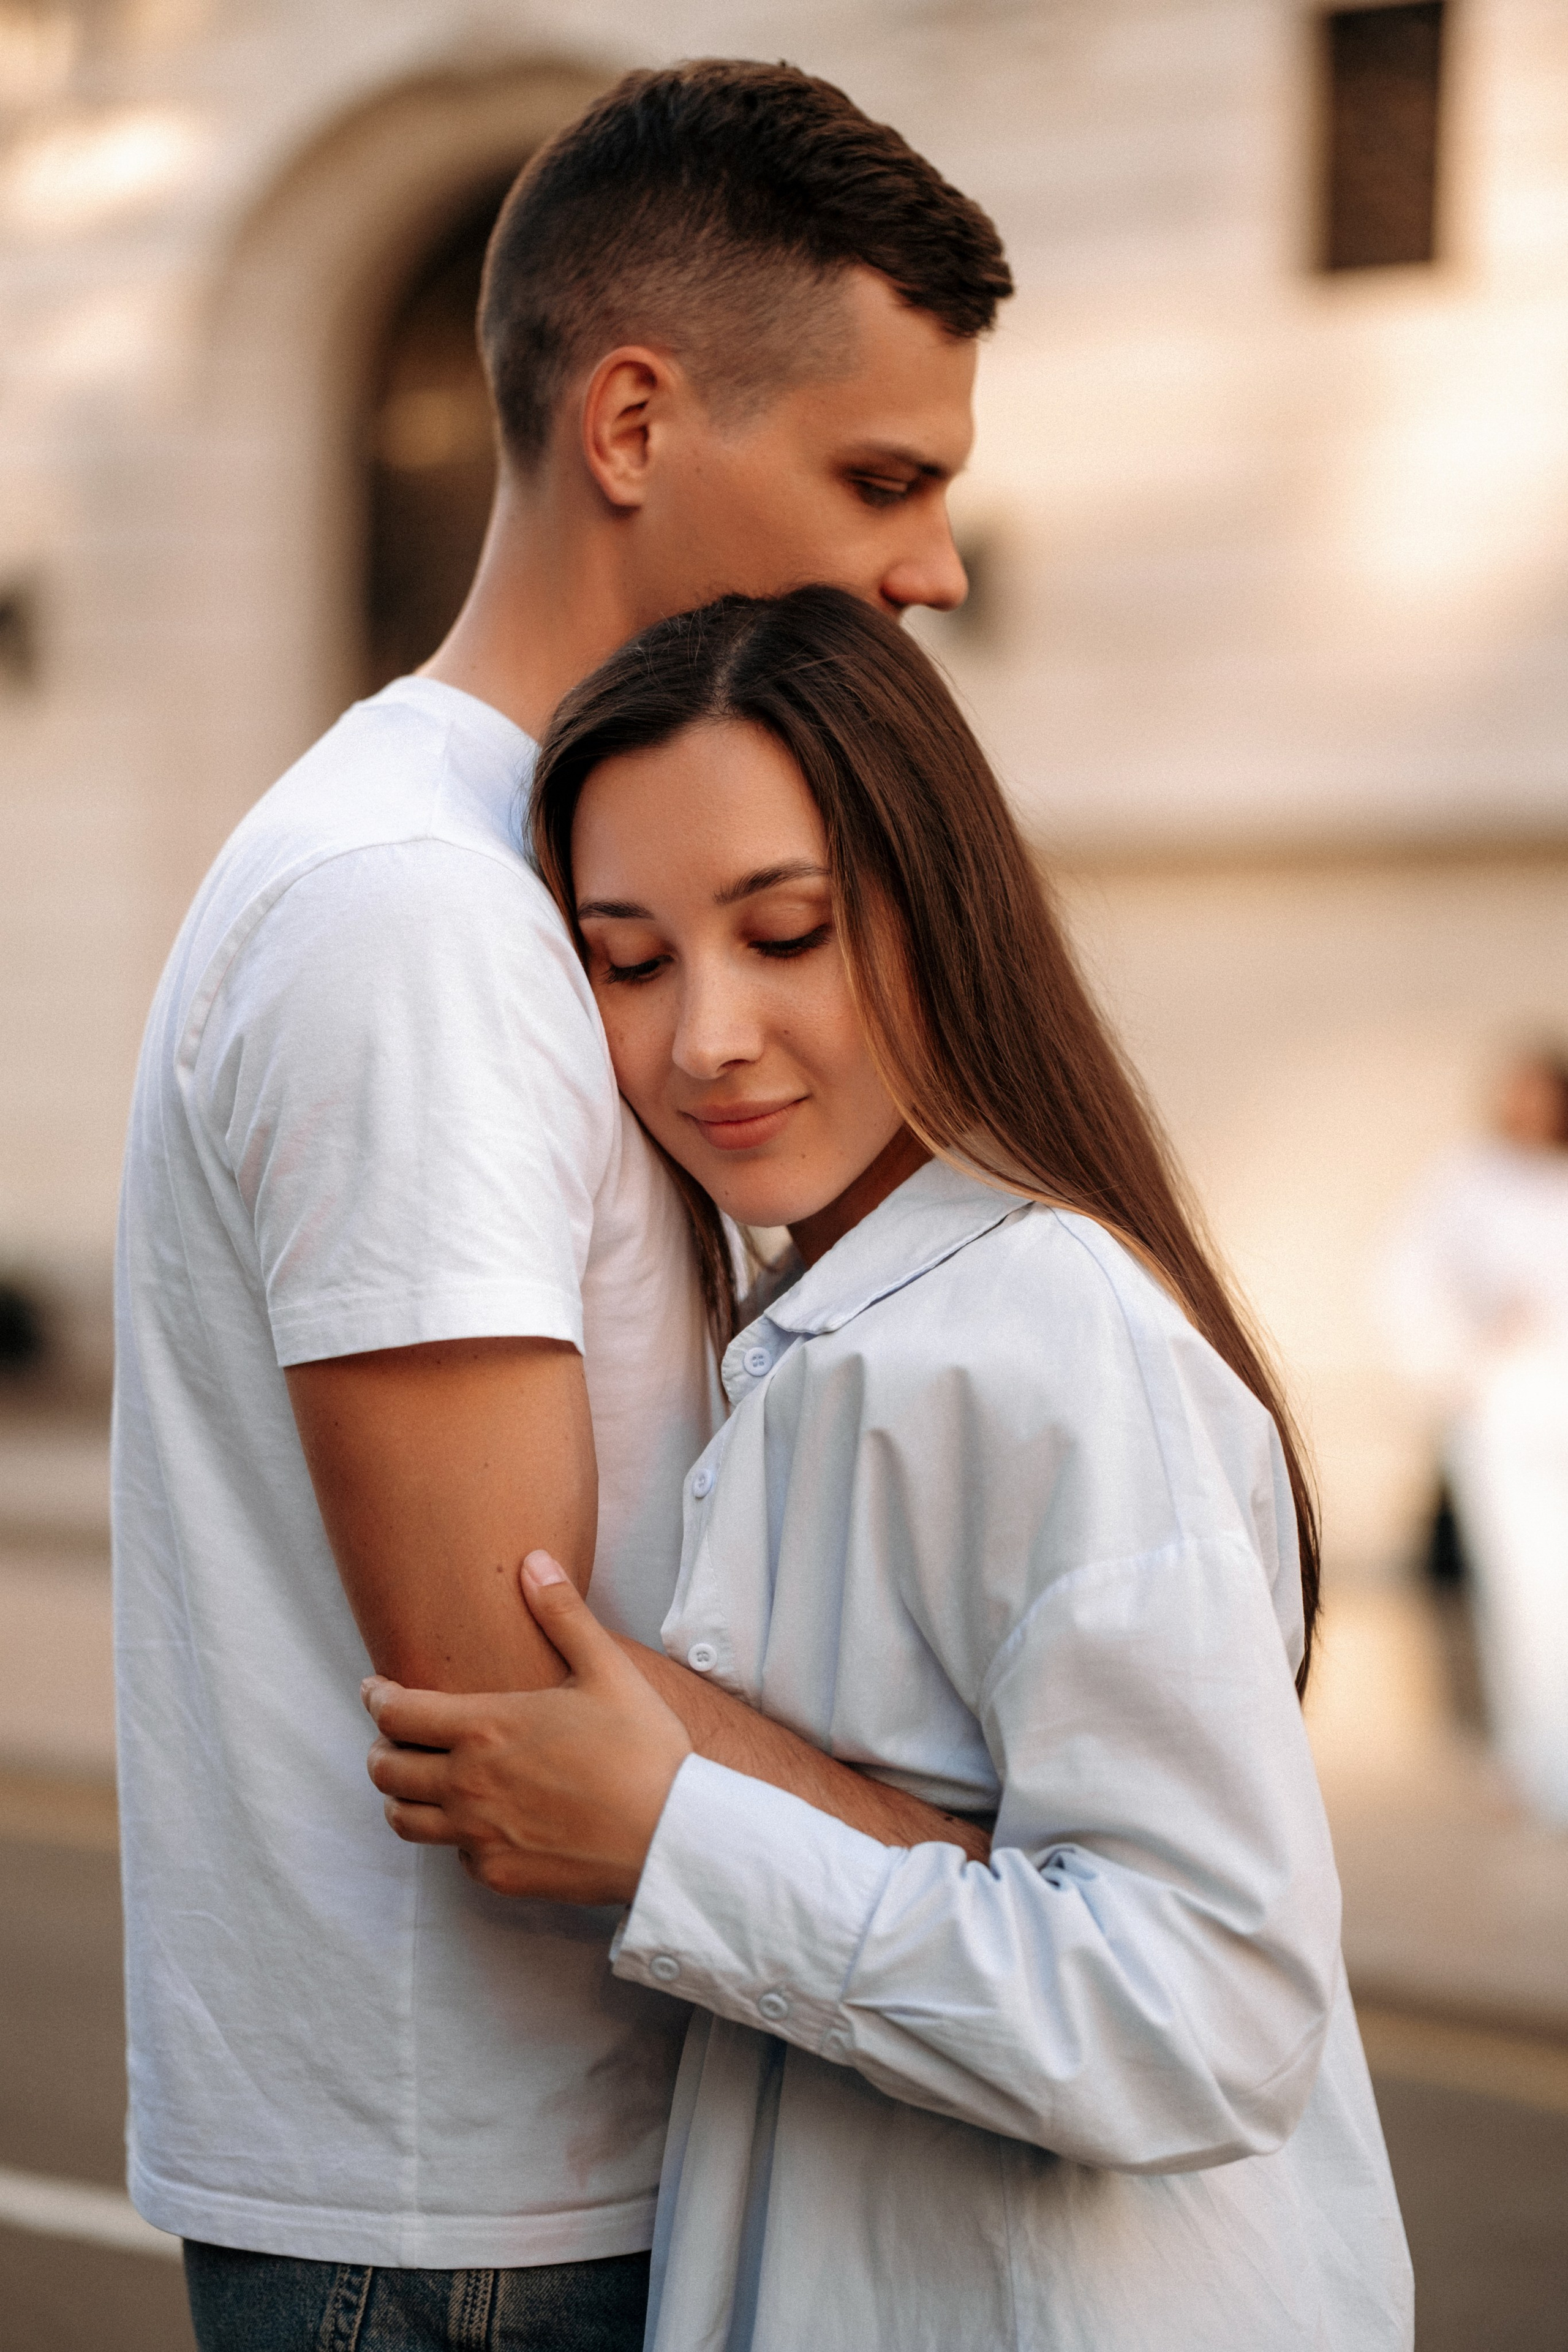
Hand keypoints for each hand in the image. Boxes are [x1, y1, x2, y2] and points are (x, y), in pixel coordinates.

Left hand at [363, 1551, 692, 1904]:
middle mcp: (468, 1783)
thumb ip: (562, 1614)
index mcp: (485, 1727)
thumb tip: (533, 1561)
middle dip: (380, 1748)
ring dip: (401, 1797)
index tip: (375, 1690)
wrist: (671, 1834)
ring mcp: (479, 1834)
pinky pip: (453, 1856)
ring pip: (403, 1819)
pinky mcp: (498, 1873)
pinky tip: (479, 1820)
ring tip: (417, 1782)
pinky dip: (454, 1836)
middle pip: (385, 1770)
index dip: (376, 1698)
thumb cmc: (643, 1747)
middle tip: (393, 1737)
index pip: (396, 1713)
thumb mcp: (607, 1669)